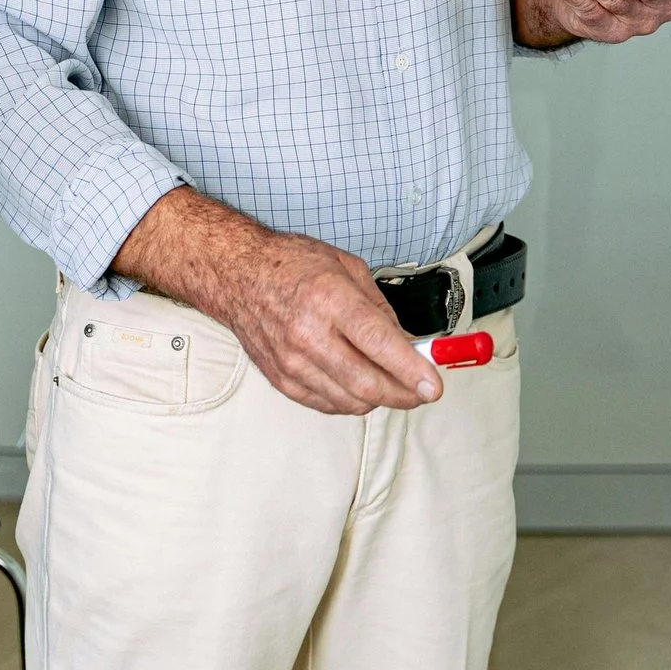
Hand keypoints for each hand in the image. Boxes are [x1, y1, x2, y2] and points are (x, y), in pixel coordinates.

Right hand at [110, 188, 439, 415]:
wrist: (237, 275)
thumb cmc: (291, 265)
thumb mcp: (347, 268)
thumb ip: (381, 309)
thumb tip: (409, 344)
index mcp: (330, 299)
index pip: (380, 345)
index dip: (412, 369)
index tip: (433, 384)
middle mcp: (309, 335)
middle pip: (368, 383)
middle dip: (405, 393)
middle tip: (421, 390)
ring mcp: (292, 362)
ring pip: (351, 401)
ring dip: (380, 399)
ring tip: (392, 384)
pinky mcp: (282, 380)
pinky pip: (327, 404)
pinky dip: (351, 400)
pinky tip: (360, 385)